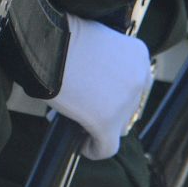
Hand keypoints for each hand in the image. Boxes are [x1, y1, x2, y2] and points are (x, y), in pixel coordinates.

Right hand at [51, 15, 152, 159]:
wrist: (48, 43)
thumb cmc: (63, 37)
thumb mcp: (97, 42)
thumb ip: (107, 64)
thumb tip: (98, 90)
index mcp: (139, 54)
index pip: (136, 84)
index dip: (118, 94)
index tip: (100, 98)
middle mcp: (139, 77)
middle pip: (129, 107)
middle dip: (109, 110)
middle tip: (86, 110)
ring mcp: (125, 101)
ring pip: (117, 127)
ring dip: (100, 127)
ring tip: (80, 125)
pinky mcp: (107, 121)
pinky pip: (106, 148)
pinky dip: (93, 149)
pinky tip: (80, 145)